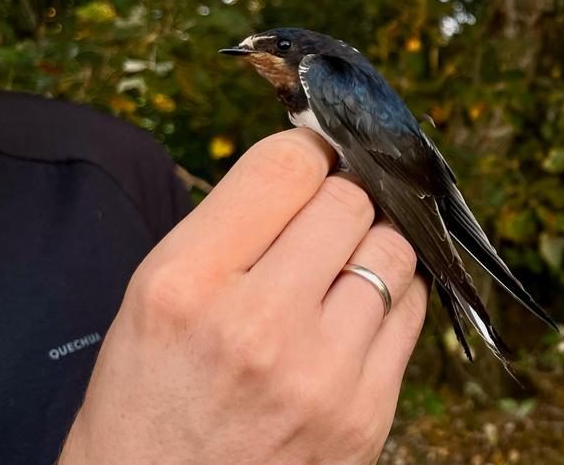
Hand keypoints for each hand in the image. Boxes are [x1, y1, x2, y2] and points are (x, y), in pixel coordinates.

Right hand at [60, 129, 427, 463]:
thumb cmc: (150, 402)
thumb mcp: (150, 301)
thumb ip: (231, 229)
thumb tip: (312, 165)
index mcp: (187, 285)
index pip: (285, 167)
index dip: (307, 151)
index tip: (311, 158)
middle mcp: (258, 325)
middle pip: (349, 201)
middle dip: (341, 197)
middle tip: (323, 218)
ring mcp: (322, 373)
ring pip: (395, 251)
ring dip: (373, 246)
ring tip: (340, 268)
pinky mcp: (366, 412)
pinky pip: (413, 312)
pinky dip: (394, 297)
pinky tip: (359, 311)